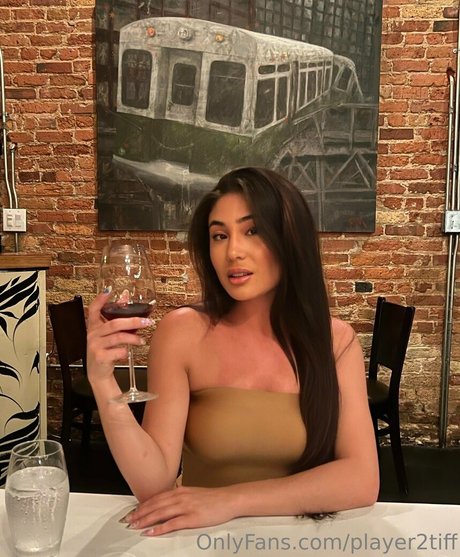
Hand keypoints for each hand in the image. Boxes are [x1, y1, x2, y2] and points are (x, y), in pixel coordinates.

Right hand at [86, 292, 151, 382]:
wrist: (98, 374)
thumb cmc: (105, 351)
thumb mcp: (107, 335)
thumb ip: (115, 320)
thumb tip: (126, 299)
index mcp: (94, 327)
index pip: (93, 310)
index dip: (100, 300)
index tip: (108, 290)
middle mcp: (93, 335)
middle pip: (114, 324)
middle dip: (133, 321)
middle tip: (147, 322)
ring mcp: (95, 346)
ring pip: (118, 337)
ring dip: (134, 338)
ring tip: (142, 340)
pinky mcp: (100, 357)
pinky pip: (118, 351)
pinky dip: (126, 352)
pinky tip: (128, 352)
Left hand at [121, 486, 236, 535]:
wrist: (228, 499)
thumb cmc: (212, 499)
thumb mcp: (192, 494)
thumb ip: (179, 497)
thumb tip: (165, 503)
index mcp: (179, 491)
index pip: (156, 498)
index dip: (142, 505)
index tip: (131, 512)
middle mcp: (180, 497)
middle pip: (155, 505)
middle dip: (139, 513)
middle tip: (127, 520)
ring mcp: (186, 507)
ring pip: (160, 513)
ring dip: (145, 520)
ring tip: (134, 526)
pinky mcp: (192, 518)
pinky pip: (172, 524)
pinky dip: (159, 528)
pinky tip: (150, 532)